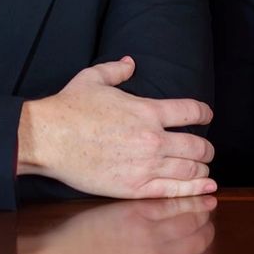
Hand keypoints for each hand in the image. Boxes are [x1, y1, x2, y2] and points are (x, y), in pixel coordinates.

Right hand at [18, 57, 217, 199]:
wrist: (47, 139)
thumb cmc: (69, 108)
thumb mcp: (94, 78)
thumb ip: (117, 70)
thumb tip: (130, 63)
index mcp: (147, 110)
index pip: (190, 111)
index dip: (204, 113)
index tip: (207, 115)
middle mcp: (153, 138)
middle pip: (197, 145)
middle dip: (207, 148)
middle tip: (207, 150)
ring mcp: (145, 165)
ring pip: (190, 169)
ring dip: (202, 169)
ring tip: (204, 169)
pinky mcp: (134, 188)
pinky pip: (173, 191)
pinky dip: (194, 190)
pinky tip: (206, 188)